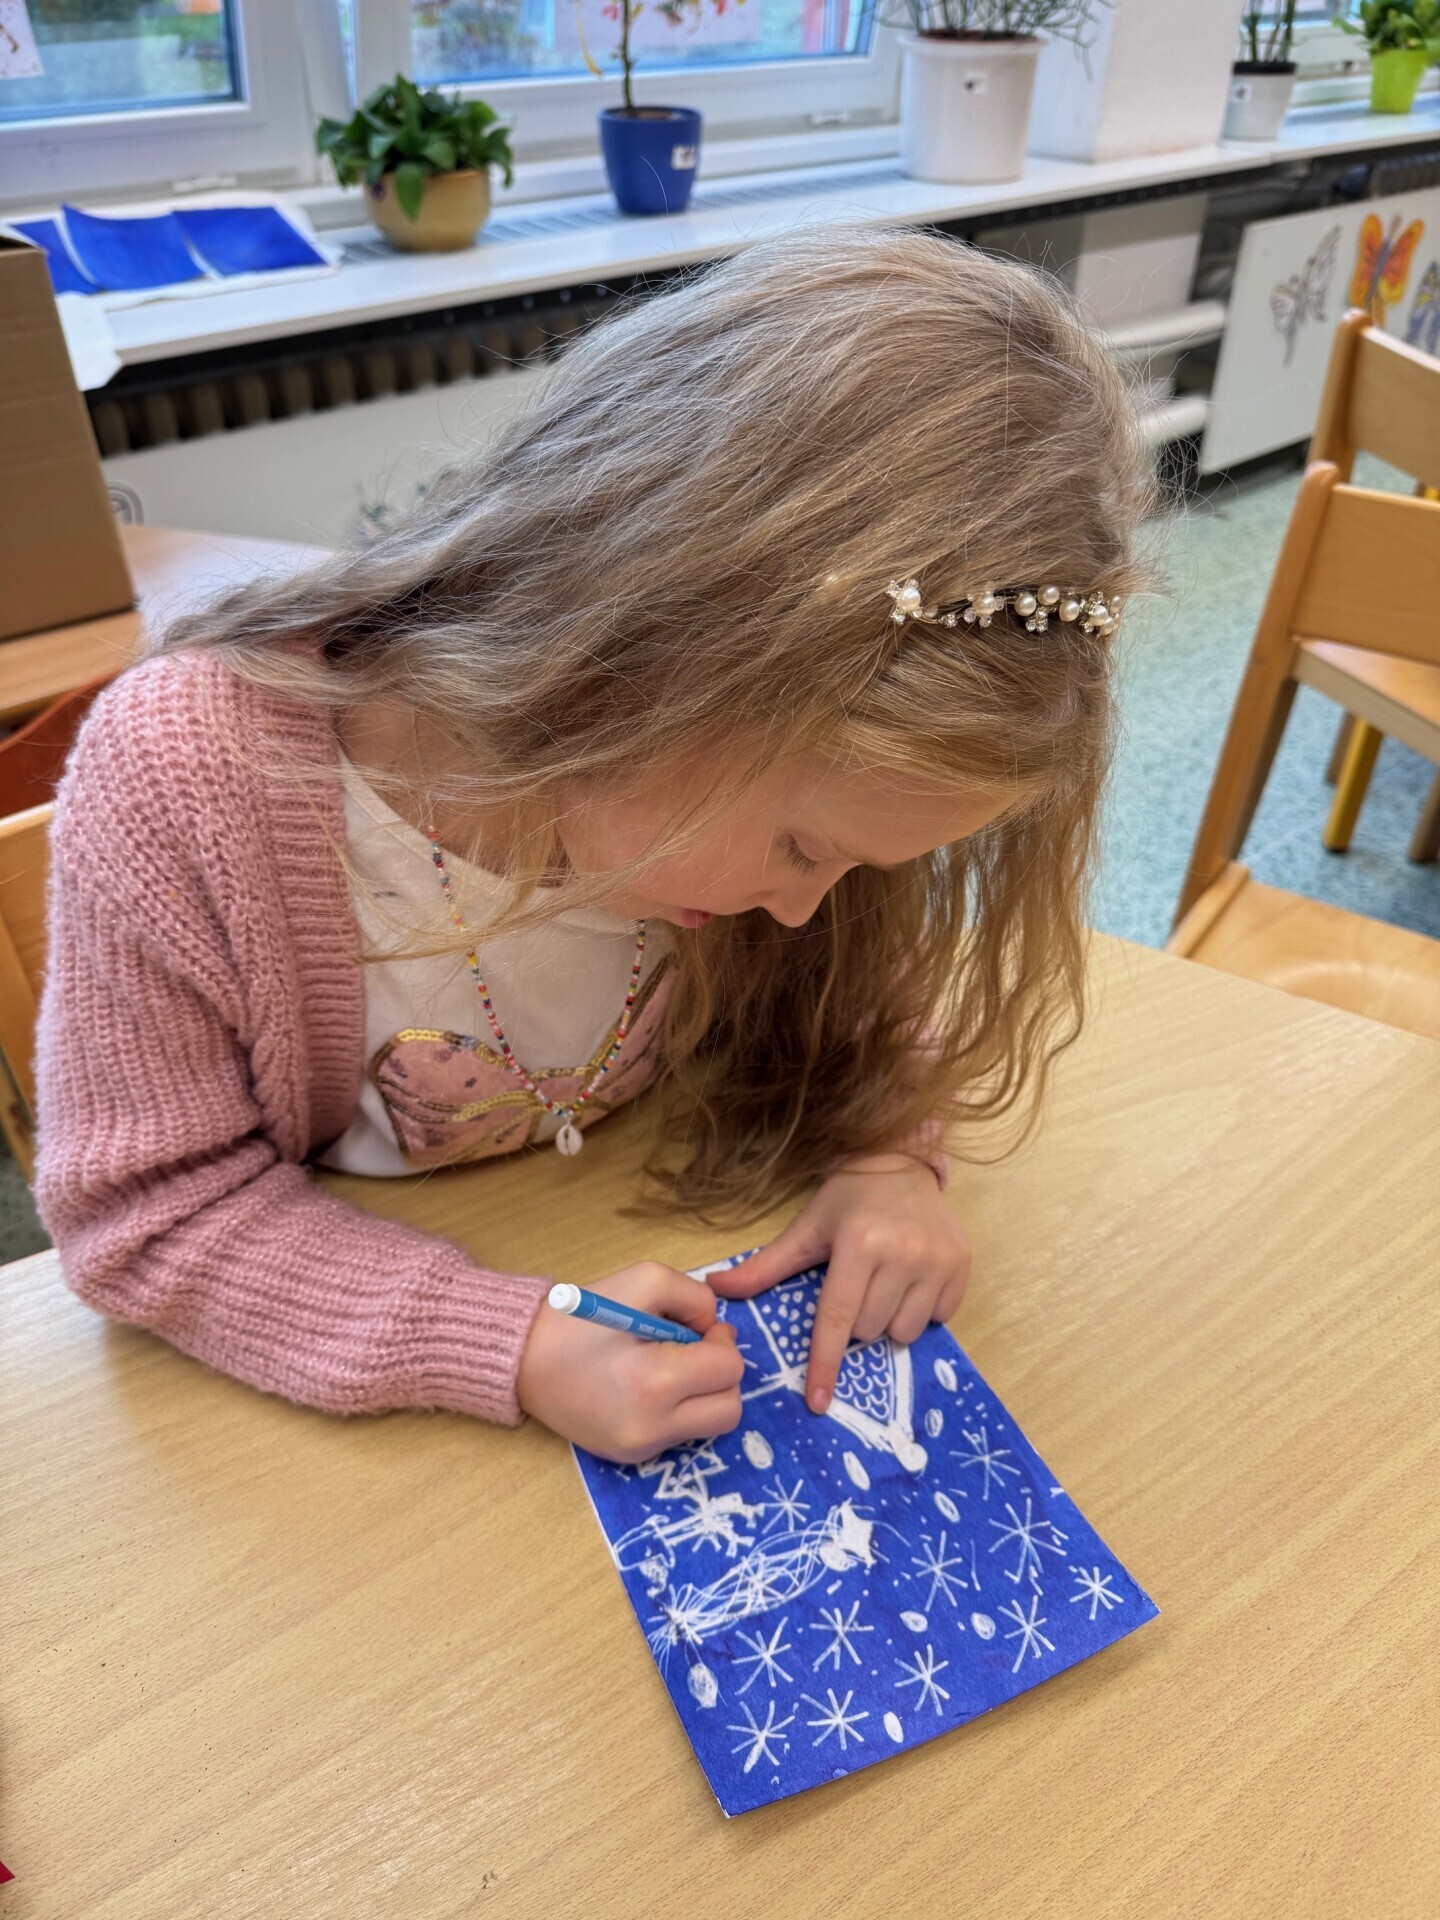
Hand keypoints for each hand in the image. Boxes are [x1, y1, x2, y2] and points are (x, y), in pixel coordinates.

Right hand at [517, 1261, 743, 1463]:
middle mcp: (651, 1427)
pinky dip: (677, 1409)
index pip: (728, 1369)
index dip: (720, 1341)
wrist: (522, 1359)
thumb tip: (715, 1330)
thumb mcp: (644, 1280)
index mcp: (654, 1382)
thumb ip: (695, 1298)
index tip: (696, 1328)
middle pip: (729, 1409)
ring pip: (710, 1427)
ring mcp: (640, 1449)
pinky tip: (647, 1387)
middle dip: (721, 1374)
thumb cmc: (581, 1317)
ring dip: (704, 1394)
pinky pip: (679, 1434)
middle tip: (692, 1350)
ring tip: (669, 1367)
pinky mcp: (630, 1458)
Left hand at [708, 1154, 969, 1414]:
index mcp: (858, 1244)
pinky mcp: (962, 1266)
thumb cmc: (848, 1199)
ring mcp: (938, 1261)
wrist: (902, 1161)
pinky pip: (938, 1319)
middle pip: (869, 1329)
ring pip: (904, 1331)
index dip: (825, 1363)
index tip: (818, 1402)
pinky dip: (921, 1310)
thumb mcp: (806, 1229)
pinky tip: (912, 1280)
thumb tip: (713, 1290)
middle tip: (856, 1286)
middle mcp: (902, 1253)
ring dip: (888, 1320)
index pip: (837, 1317)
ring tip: (884, 1284)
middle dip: (856, 1320)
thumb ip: (764, 1267)